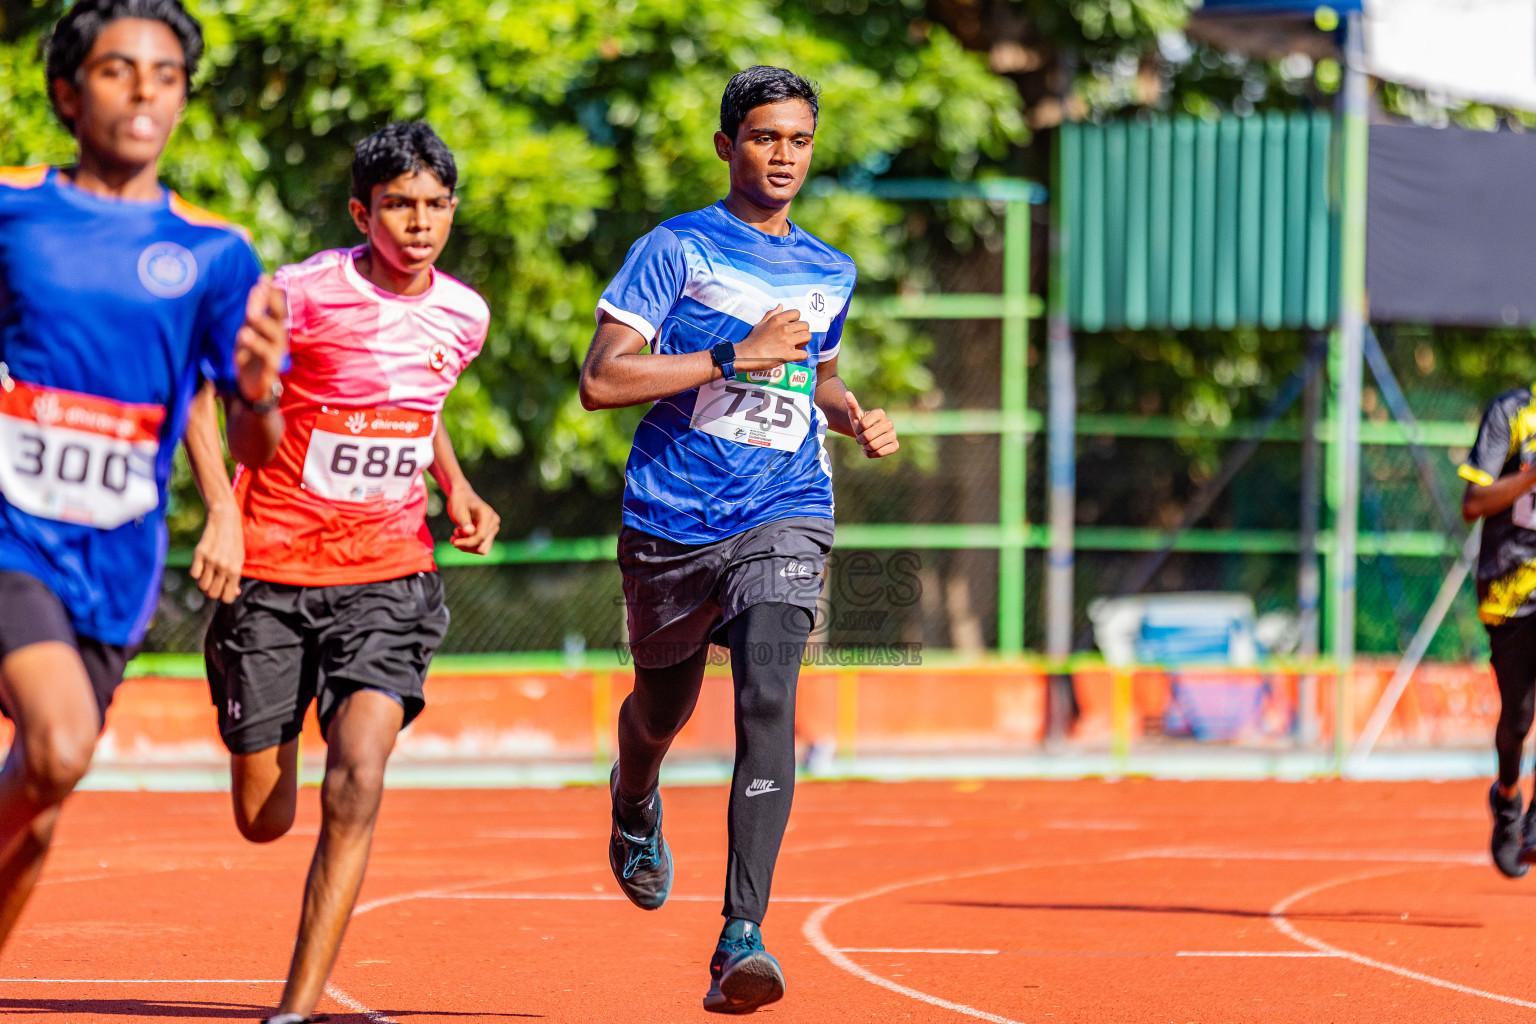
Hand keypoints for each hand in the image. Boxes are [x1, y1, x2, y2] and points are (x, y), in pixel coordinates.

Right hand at [190, 504, 243, 602]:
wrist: (225, 519)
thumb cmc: (234, 542)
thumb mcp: (240, 559)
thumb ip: (236, 577)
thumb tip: (234, 593)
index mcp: (236, 570)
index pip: (227, 597)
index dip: (224, 597)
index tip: (223, 590)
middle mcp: (223, 567)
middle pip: (212, 594)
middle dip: (212, 592)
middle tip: (214, 583)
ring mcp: (210, 560)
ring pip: (201, 586)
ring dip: (203, 584)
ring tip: (208, 575)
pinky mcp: (199, 553)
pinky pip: (193, 574)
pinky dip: (196, 574)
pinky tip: (201, 566)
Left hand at [235, 277, 287, 404]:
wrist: (250, 386)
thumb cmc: (250, 354)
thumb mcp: (248, 329)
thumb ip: (254, 309)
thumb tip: (258, 285)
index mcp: (274, 327)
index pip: (277, 306)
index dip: (272, 292)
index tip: (264, 277)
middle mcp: (278, 338)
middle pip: (280, 318)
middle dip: (274, 303)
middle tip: (266, 288)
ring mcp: (275, 352)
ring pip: (274, 336)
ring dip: (264, 323)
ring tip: (251, 314)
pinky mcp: (270, 368)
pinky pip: (266, 354)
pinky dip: (256, 344)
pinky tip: (245, 334)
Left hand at [447, 484, 499, 554]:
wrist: (462, 497)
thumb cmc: (459, 502)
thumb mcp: (459, 511)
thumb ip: (465, 522)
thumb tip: (470, 532)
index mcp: (488, 515)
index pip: (480, 536)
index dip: (467, 542)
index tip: (453, 542)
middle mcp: (494, 523)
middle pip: (482, 545)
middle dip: (466, 545)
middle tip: (453, 536)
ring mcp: (493, 529)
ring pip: (482, 549)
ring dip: (467, 547)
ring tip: (456, 535)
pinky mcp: (489, 534)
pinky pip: (481, 547)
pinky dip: (469, 546)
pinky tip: (460, 538)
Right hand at [736, 304, 810, 370]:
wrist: (746, 355)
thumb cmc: (752, 341)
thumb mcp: (761, 324)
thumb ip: (772, 314)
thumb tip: (780, 305)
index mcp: (777, 320)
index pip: (797, 313)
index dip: (796, 321)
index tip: (791, 328)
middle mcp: (784, 328)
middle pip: (805, 325)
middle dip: (802, 332)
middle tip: (795, 339)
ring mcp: (787, 341)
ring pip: (807, 337)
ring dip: (803, 342)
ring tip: (795, 347)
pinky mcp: (788, 355)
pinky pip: (804, 354)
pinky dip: (801, 356)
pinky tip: (794, 357)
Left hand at [845, 390, 898, 457]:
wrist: (868, 433)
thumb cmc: (860, 423)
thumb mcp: (854, 414)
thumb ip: (851, 404)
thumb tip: (847, 394)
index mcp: (880, 413)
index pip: (863, 425)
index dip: (857, 430)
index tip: (858, 429)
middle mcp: (889, 422)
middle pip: (868, 437)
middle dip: (860, 440)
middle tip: (861, 438)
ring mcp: (893, 434)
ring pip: (874, 446)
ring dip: (865, 447)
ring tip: (866, 443)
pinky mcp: (895, 445)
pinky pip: (880, 453)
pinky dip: (871, 454)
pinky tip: (868, 451)